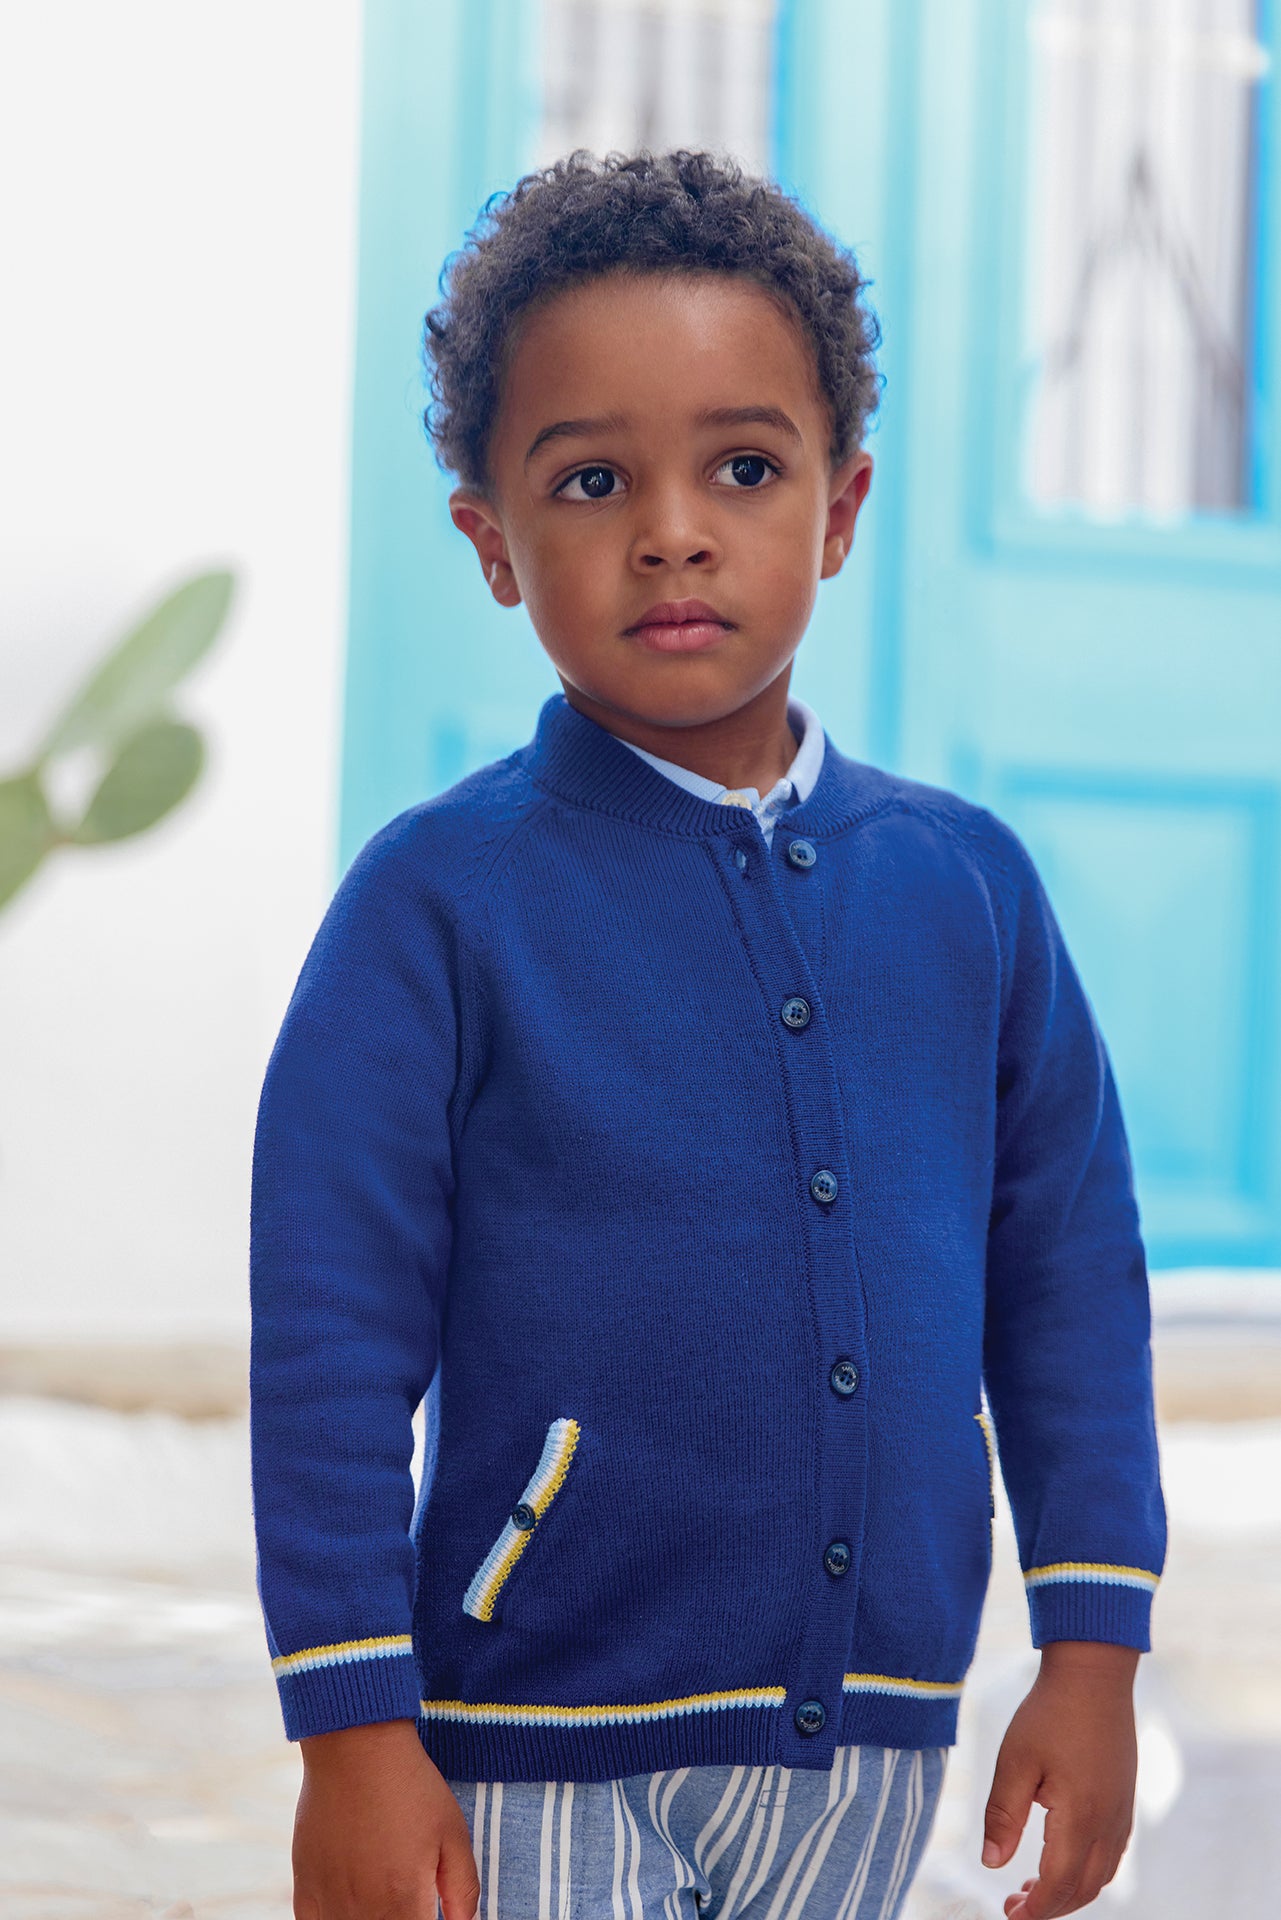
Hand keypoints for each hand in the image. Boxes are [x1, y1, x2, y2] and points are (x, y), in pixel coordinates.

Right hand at [293, 1718, 479, 1919]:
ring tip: (384, 1896)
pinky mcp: (305, 1888)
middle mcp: (363, 1911)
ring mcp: (330, 1902)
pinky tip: (350, 1906)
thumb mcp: (452, 1832)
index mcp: (404, 1901)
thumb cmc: (409, 1785)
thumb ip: (462, 1889)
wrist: (356, 1747)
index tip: (428, 1909)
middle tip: (407, 1898)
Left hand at [981, 1641, 1138, 1917]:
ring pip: (1102, 1874)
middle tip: (1015, 1904)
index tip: (1009, 1914)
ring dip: (1071, 1891)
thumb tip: (992, 1864)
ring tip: (1034, 1887)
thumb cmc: (1050, 1713)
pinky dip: (1088, 1870)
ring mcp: (1122, 1812)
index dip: (1035, 1909)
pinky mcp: (1125, 1798)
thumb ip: (1003, 1815)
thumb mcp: (1014, 1761)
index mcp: (1080, 1818)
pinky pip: (1112, 1853)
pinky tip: (1063, 1857)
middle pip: (1084, 1888)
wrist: (1094, 1674)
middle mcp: (1108, 1822)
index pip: (1059, 1884)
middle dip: (1051, 1907)